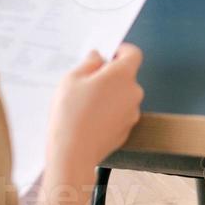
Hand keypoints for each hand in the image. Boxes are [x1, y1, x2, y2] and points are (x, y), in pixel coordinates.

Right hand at [45, 44, 143, 177]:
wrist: (73, 154)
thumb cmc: (71, 114)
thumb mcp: (72, 79)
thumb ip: (89, 63)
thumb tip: (98, 58)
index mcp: (123, 75)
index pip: (133, 53)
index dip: (120, 51)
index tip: (107, 54)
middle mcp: (133, 93)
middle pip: (126, 76)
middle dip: (109, 76)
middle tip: (86, 82)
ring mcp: (131, 114)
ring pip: (122, 96)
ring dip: (108, 95)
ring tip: (84, 104)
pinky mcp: (126, 131)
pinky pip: (118, 114)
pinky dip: (108, 113)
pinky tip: (89, 119)